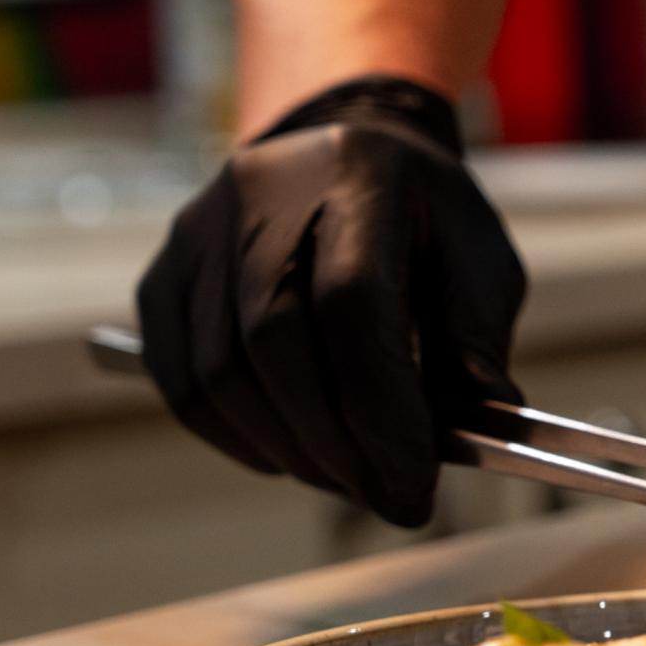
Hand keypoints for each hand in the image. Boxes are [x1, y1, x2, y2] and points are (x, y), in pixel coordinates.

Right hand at [136, 76, 525, 526]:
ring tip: (350, 479)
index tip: (417, 481)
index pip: (350, 303)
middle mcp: (262, 193)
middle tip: (388, 496)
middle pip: (274, 342)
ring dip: (290, 450)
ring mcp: (199, 233)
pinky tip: (292, 455)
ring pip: (220, 372)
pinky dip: (237, 437)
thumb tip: (480, 427)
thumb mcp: (478, 258)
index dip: (380, 407)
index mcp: (358, 174)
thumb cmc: (423, 217)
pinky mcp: (165, 275)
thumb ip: (476, 341)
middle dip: (336, 444)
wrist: (346, 149)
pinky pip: (182, 379)